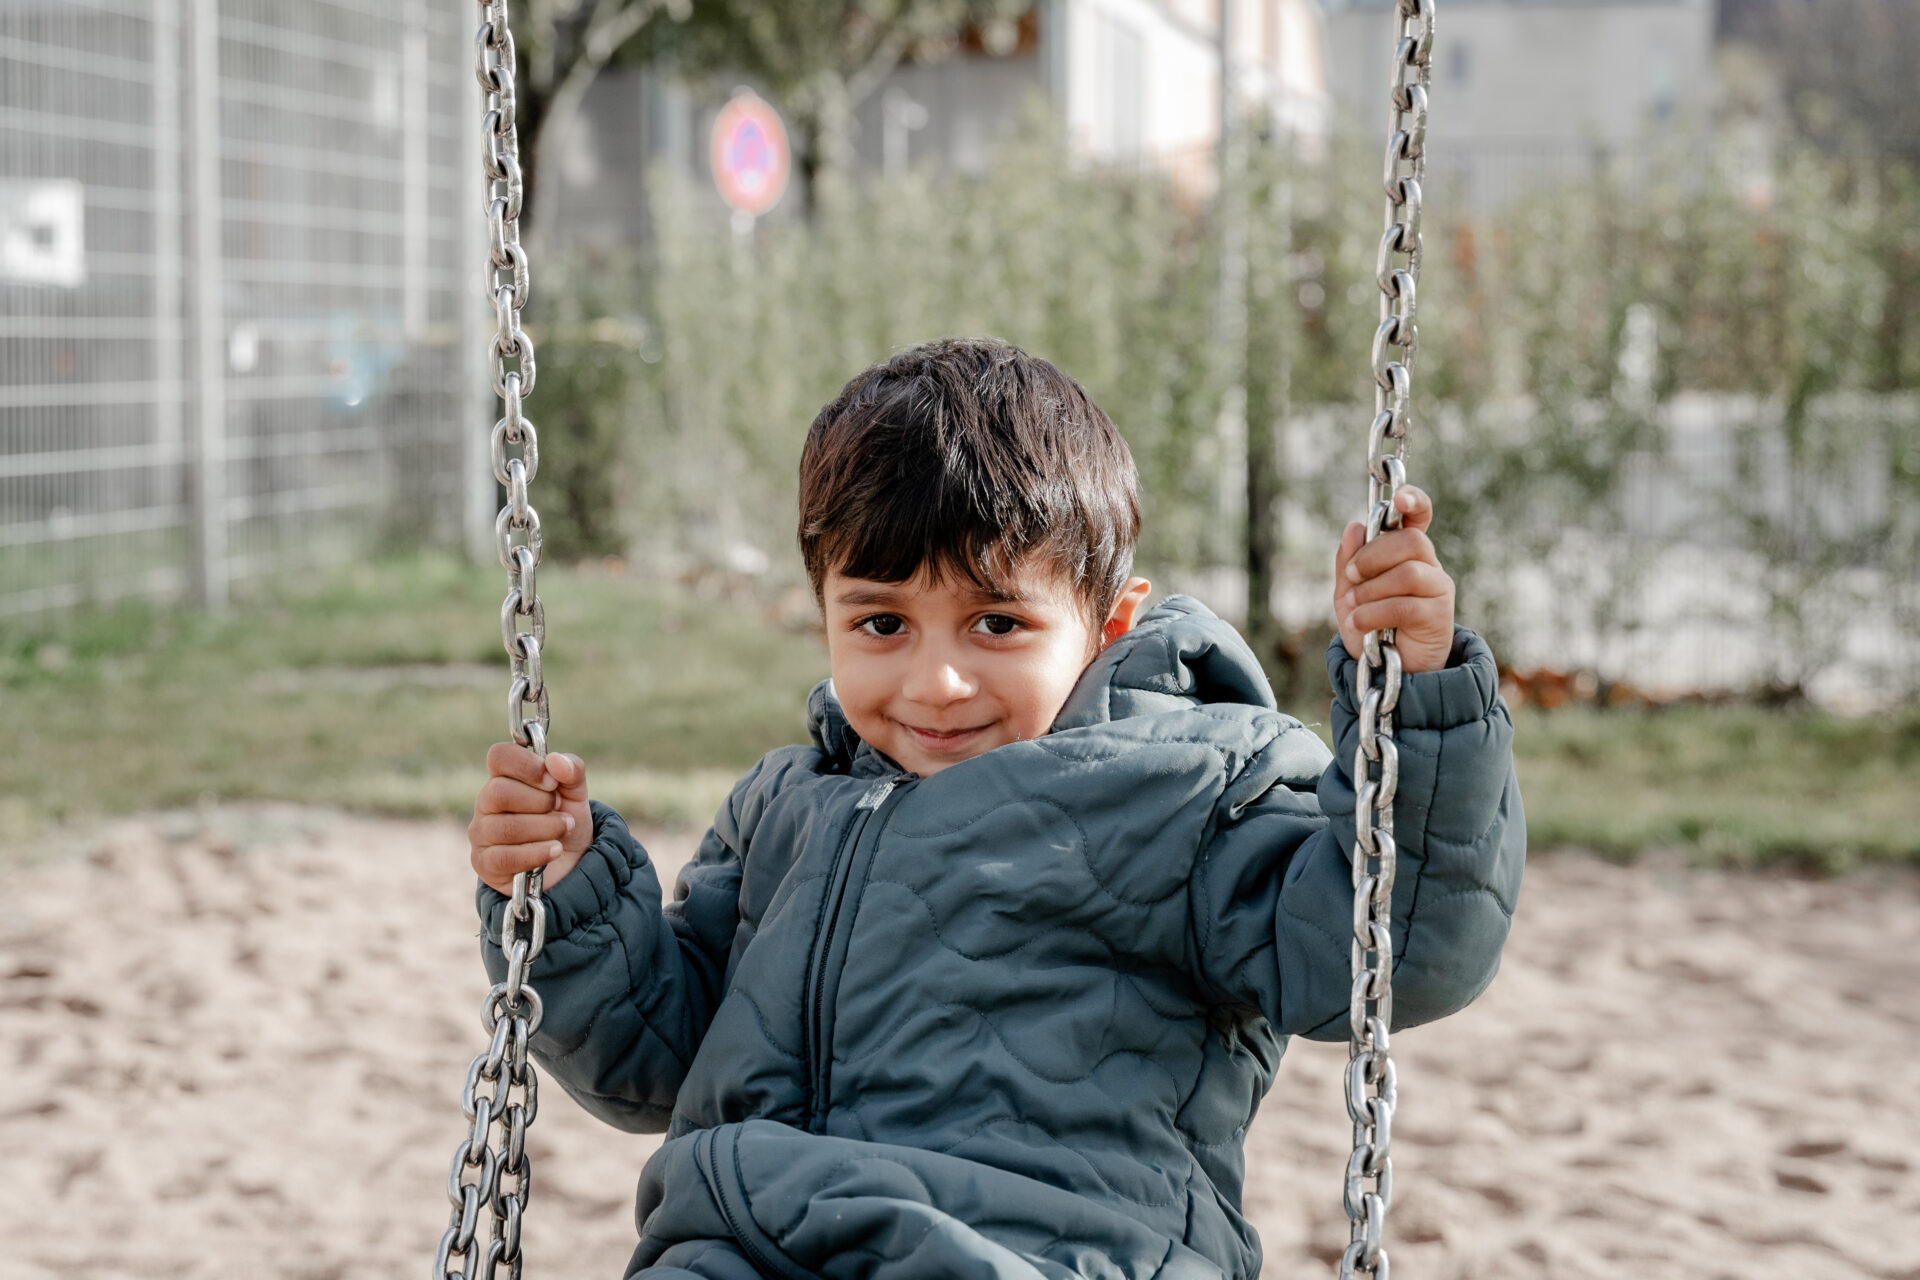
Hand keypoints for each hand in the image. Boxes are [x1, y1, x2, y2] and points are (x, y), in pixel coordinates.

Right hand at [468, 743, 592, 894]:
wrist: (571, 862)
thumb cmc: (565, 818)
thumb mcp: (576, 793)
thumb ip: (571, 771)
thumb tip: (555, 760)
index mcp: (504, 776)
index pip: (499, 756)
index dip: (527, 765)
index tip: (552, 782)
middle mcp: (486, 802)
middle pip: (499, 792)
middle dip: (540, 802)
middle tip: (558, 809)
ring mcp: (481, 833)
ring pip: (505, 828)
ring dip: (545, 828)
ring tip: (565, 828)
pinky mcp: (485, 863)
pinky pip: (504, 857)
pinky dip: (537, 853)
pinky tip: (555, 850)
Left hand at [1334, 486, 1455, 674]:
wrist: (1384, 671)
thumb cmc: (1369, 629)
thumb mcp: (1349, 593)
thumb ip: (1349, 563)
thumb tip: (1354, 527)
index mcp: (1405, 553)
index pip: (1418, 516)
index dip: (1414, 501)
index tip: (1399, 499)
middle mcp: (1427, 565)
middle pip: (1411, 540)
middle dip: (1373, 556)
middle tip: (1352, 576)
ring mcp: (1438, 588)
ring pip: (1408, 572)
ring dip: (1371, 589)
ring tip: (1353, 607)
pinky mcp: (1440, 615)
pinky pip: (1406, 604)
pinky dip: (1374, 613)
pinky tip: (1358, 624)